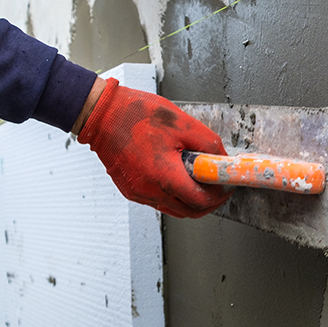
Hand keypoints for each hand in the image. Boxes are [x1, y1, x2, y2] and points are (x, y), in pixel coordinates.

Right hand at [77, 78, 231, 217]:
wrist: (101, 114)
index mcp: (164, 176)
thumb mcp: (182, 123)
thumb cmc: (137, 114)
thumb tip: (222, 160)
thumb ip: (208, 145)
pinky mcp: (130, 190)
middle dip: (209, 203)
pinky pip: (159, 201)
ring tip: (199, 180)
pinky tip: (178, 176)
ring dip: (190, 200)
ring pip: (174, 209)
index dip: (219, 195)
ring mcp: (138, 193)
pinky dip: (173, 195)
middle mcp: (149, 191)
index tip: (226, 186)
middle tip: (218, 187)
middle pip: (190, 212)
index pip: (201, 201)